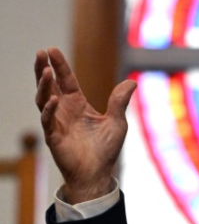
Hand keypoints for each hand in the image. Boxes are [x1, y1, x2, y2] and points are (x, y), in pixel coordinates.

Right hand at [34, 47, 136, 203]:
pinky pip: (47, 120)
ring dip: (43, 86)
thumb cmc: (105, 149)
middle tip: (40, 53)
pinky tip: (53, 100)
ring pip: (43, 100)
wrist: (98, 174)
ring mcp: (56, 123)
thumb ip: (120, 101)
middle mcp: (64, 111)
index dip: (59, 66)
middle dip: (43, 69)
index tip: (51, 50)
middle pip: (50, 85)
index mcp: (78, 105)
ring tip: (45, 71)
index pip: (66, 80)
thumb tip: (132, 81)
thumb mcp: (117, 122)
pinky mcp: (53, 137)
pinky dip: (49, 110)